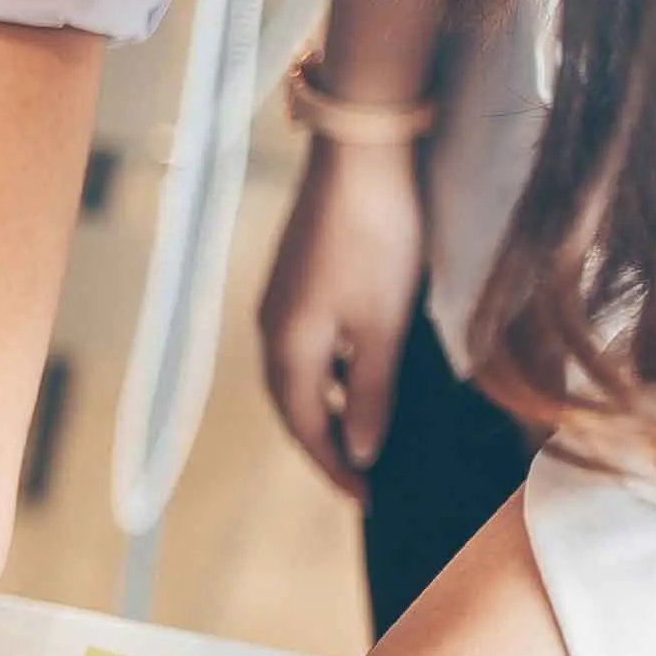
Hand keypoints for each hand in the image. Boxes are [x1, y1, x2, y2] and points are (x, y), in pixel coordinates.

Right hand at [254, 139, 425, 503]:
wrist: (360, 155)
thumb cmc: (375, 239)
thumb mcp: (382, 326)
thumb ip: (370, 394)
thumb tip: (362, 450)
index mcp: (288, 349)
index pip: (307, 429)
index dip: (336, 469)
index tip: (368, 500)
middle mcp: (272, 330)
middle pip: (294, 407)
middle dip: (326, 446)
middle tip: (363, 478)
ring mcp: (281, 302)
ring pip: (301, 376)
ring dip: (329, 410)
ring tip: (366, 434)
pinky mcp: (297, 279)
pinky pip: (308, 346)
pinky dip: (332, 374)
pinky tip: (362, 374)